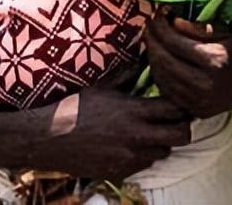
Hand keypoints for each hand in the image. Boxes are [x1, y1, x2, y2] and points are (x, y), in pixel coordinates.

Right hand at [36, 85, 191, 180]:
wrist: (50, 139)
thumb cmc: (74, 108)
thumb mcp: (101, 87)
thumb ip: (127, 76)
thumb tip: (143, 59)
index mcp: (133, 111)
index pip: (176, 110)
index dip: (182, 106)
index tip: (178, 103)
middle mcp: (136, 136)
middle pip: (181, 135)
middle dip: (182, 126)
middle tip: (175, 120)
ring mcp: (130, 157)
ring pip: (164, 152)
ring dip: (161, 142)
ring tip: (149, 132)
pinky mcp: (121, 171)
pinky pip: (145, 164)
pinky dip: (144, 155)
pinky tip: (130, 144)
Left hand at [146, 16, 231, 118]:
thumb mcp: (224, 33)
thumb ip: (198, 28)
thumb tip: (172, 22)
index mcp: (213, 62)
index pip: (175, 43)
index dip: (161, 28)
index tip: (156, 16)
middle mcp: (204, 84)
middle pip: (164, 61)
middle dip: (152, 41)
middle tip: (149, 28)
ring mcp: (197, 101)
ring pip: (162, 77)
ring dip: (152, 57)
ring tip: (152, 41)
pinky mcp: (193, 110)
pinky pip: (166, 91)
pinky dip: (159, 74)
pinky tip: (159, 61)